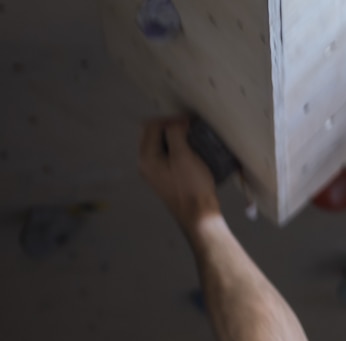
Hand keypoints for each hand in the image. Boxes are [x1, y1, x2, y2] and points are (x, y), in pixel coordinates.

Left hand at [138, 117, 221, 231]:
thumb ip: (175, 133)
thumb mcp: (184, 155)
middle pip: (151, 134)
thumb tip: (176, 123)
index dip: (169, 119)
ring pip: (158, 144)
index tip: (187, 122)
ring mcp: (154, 173)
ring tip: (189, 137)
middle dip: (169, 127)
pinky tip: (189, 151)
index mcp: (147, 158)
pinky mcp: (164, 178)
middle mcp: (146, 165)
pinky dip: (175, 149)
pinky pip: (164, 156)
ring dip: (173, 137)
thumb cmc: (192, 188)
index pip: (151, 126)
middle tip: (187, 126)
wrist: (199, 215)